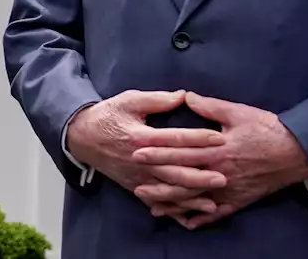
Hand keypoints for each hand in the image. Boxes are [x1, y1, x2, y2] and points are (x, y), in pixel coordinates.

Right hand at [65, 90, 227, 215]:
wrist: (83, 138)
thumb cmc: (108, 116)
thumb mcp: (129, 100)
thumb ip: (157, 100)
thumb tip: (183, 95)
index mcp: (140, 137)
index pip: (174, 139)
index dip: (198, 138)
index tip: (219, 137)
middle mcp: (140, 160)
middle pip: (174, 170)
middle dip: (200, 175)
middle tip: (224, 176)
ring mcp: (138, 177)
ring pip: (168, 189)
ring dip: (192, 195)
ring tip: (213, 198)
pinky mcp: (136, 187)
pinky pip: (159, 200)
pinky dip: (176, 208)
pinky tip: (192, 211)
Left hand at [131, 92, 307, 227]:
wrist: (297, 152)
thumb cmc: (267, 129)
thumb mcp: (237, 112)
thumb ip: (209, 106)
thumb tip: (185, 96)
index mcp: (217, 148)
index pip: (180, 150)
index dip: (158, 151)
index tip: (137, 151)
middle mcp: (219, 171)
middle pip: (183, 177)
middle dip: (158, 179)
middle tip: (134, 180)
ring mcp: (229, 189)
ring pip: (195, 199)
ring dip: (172, 202)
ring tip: (151, 205)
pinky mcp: (239, 201)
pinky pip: (216, 213)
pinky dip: (199, 218)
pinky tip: (184, 222)